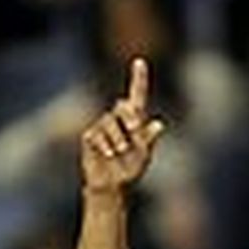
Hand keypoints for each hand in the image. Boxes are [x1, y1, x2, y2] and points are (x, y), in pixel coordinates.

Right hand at [80, 57, 163, 194]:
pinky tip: (107, 154)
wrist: (111, 186)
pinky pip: (97, 133)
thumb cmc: (129, 171)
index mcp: (134, 120)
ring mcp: (102, 127)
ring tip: (118, 152)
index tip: (139, 61)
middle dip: (129, 116)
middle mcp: (117, 119)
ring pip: (109, 121)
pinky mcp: (90, 136)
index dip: (138, 78)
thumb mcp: (143, 156)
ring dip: (117, 137)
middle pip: (122, 106)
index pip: (136, 96)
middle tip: (135, 130)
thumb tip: (159, 125)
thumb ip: (149, 139)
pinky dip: (104, 144)